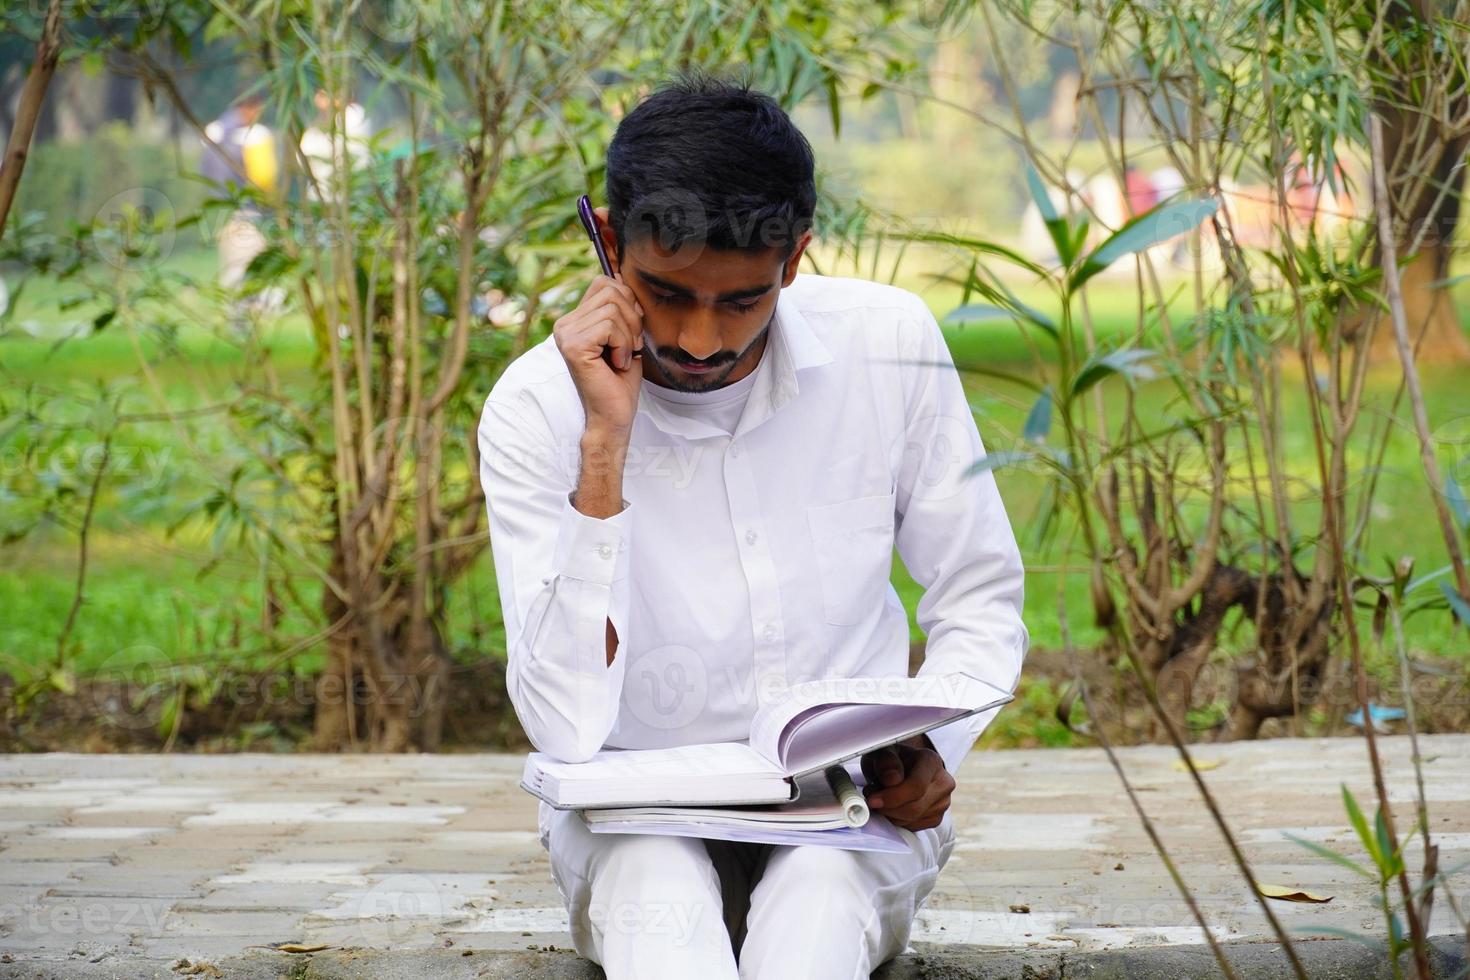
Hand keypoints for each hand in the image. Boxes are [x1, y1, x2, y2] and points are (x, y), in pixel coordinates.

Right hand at [553, 274, 644, 434]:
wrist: (613, 415)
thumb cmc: (621, 380)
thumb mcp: (625, 335)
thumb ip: (621, 307)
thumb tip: (620, 275)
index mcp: (575, 319)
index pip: (605, 282)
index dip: (628, 302)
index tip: (630, 333)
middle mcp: (565, 324)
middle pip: (611, 291)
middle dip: (632, 319)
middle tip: (628, 348)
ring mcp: (566, 334)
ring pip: (613, 309)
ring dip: (628, 335)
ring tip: (621, 357)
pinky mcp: (573, 346)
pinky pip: (609, 326)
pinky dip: (622, 345)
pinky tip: (616, 364)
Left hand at [860, 735, 953, 831]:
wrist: (900, 767)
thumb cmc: (891, 760)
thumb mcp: (882, 753)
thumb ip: (886, 762)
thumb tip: (892, 780)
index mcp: (931, 761)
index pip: (916, 786)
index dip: (892, 797)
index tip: (872, 800)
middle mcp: (943, 781)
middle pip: (915, 807)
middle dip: (888, 809)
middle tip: (871, 800)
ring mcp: (943, 801)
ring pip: (913, 819)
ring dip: (890, 815)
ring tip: (880, 800)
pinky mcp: (937, 817)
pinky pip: (914, 827)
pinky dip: (897, 821)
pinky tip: (891, 808)